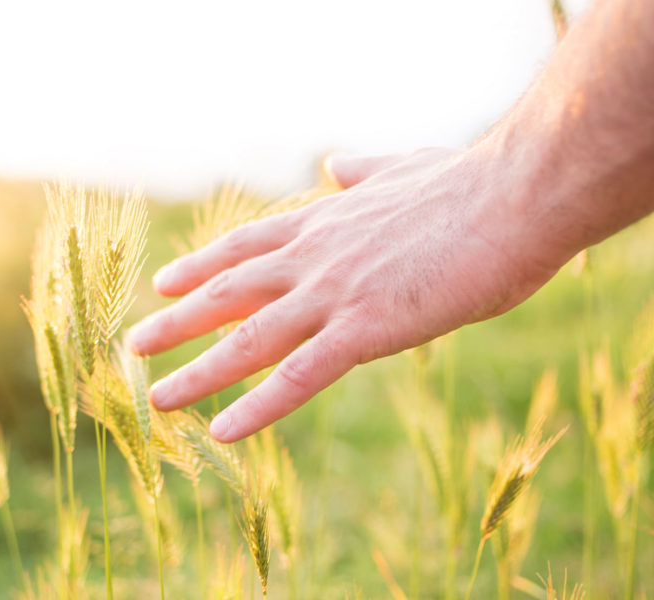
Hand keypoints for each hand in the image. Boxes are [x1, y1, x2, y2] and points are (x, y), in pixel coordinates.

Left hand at [127, 146, 569, 441]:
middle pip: (230, 291)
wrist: (518, 193)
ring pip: (249, 340)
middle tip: (135, 343)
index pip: (249, 246)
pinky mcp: (366, 329)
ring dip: (198, 373)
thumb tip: (336, 161)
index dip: (204, 266)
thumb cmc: (476, 183)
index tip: (166, 281)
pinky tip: (223, 432)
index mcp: (328, 220)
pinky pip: (298, 378)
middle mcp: (317, 256)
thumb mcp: (407, 166)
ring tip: (157, 397)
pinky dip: (257, 407)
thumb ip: (365, 170)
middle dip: (179, 320)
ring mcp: (335, 293)